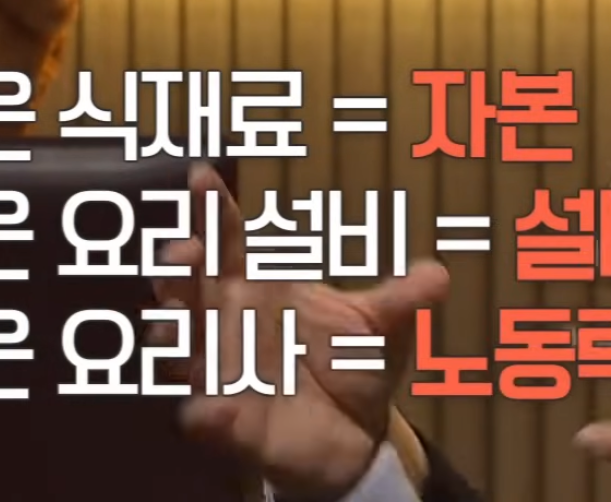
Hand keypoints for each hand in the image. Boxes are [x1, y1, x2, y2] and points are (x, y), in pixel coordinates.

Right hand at [151, 163, 449, 501]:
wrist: (356, 436)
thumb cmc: (353, 366)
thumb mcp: (383, 328)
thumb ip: (403, 299)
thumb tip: (438, 275)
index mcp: (261, 288)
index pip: (229, 241)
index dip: (213, 210)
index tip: (201, 175)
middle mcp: (229, 323)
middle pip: (189, 285)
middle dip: (180, 265)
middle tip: (186, 250)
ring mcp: (221, 371)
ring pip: (178, 344)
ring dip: (171, 331)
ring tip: (171, 322)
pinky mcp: (226, 422)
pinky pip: (202, 417)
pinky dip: (203, 413)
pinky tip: (208, 410)